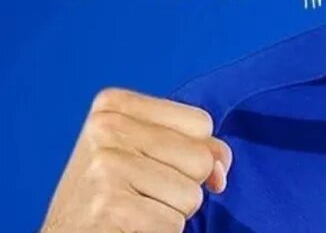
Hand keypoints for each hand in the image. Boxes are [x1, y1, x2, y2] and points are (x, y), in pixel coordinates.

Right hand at [42, 88, 231, 232]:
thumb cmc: (110, 195)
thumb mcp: (146, 153)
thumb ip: (196, 147)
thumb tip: (220, 171)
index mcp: (114, 105)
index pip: (201, 122)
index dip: (195, 152)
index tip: (157, 166)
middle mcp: (105, 128)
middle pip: (200, 158)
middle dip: (183, 185)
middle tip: (140, 193)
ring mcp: (105, 167)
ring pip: (191, 195)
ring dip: (171, 213)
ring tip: (134, 211)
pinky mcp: (109, 207)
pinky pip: (172, 224)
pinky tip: (127, 228)